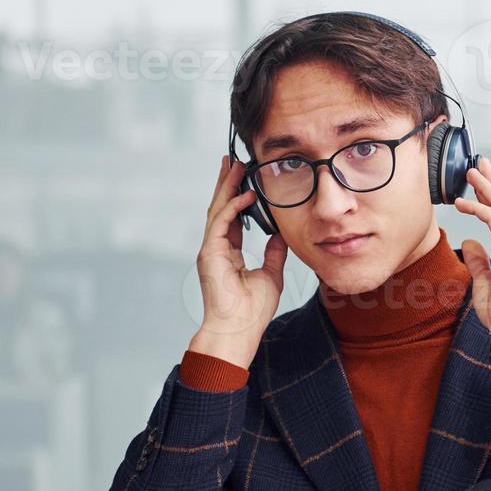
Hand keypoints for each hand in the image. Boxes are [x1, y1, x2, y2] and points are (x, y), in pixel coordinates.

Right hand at [188, 155, 289, 367]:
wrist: (238, 330)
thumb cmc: (252, 311)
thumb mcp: (271, 275)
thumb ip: (274, 253)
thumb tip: (281, 236)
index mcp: (228, 252)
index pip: (233, 218)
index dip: (239, 197)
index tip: (246, 178)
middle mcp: (216, 248)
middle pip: (221, 208)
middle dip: (228, 183)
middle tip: (235, 161)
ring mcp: (211, 250)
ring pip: (218, 209)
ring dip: (227, 187)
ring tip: (235, 165)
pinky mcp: (210, 253)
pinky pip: (221, 222)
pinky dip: (234, 207)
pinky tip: (246, 194)